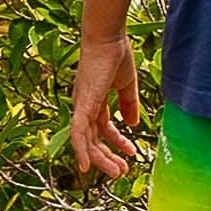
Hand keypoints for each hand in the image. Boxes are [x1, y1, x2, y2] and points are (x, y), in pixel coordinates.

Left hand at [69, 37, 144, 180]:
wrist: (108, 38)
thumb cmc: (116, 55)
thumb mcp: (126, 86)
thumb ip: (129, 105)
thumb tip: (133, 124)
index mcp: (95, 102)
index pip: (103, 129)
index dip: (117, 142)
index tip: (132, 152)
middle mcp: (84, 107)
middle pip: (92, 139)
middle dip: (107, 157)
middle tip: (121, 171)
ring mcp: (81, 106)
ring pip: (86, 141)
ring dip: (100, 159)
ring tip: (115, 172)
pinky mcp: (82, 105)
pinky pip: (77, 132)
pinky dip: (80, 150)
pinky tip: (86, 166)